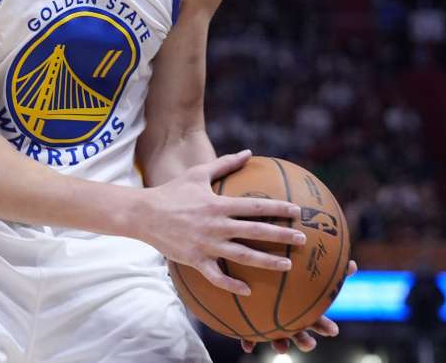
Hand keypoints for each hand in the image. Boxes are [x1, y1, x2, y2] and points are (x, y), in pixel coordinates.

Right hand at [140, 150, 305, 294]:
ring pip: (243, 256)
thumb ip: (224, 164)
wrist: (143, 214)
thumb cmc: (172, 192)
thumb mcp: (197, 174)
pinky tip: (248, 292)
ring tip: (287, 266)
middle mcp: (216, 225)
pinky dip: (233, 286)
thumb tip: (248, 152)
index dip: (278, 208)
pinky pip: (217, 277)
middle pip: (256, 232)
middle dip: (282, 236)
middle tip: (302, 239)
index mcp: (218, 204)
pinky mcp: (196, 260)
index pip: (255, 206)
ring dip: (268, 262)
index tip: (297, 211)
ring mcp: (206, 244)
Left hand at [240, 260, 357, 353]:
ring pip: (279, 341)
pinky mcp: (252, 328)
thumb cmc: (285, 277)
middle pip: (301, 336)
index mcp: (304, 313)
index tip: (333, 331)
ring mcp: (272, 327)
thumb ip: (326, 269)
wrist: (252, 279)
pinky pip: (251, 338)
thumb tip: (354, 264)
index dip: (326, 328)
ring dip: (281, 346)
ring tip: (281, 348)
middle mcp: (290, 323)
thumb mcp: (304, 271)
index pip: (319, 322)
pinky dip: (250, 343)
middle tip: (310, 343)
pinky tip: (248, 347)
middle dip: (306, 342)